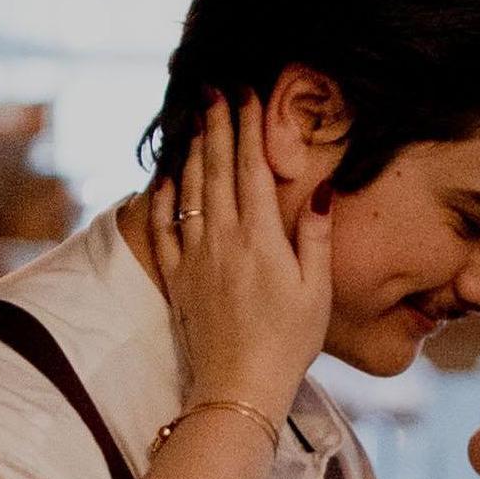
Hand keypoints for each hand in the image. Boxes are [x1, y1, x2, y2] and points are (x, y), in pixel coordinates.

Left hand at [141, 92, 333, 421]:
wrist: (240, 387)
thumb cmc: (289, 343)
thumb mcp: (317, 291)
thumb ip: (314, 236)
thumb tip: (318, 189)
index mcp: (260, 238)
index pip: (252, 168)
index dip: (248, 127)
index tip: (245, 94)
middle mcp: (223, 239)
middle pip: (217, 169)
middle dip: (216, 126)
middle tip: (212, 92)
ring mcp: (195, 257)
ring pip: (189, 191)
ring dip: (192, 152)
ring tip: (193, 122)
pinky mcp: (179, 279)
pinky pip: (163, 228)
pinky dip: (161, 198)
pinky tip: (162, 178)